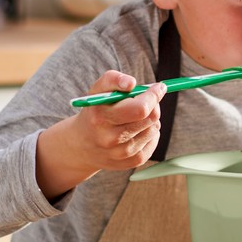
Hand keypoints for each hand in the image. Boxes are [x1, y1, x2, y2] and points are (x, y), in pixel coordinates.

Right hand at [35, 71, 166, 197]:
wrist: (82, 146)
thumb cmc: (95, 112)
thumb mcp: (97, 92)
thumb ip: (113, 79)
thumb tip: (131, 83)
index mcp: (101, 118)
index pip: (140, 108)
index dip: (153, 95)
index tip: (159, 87)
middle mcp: (110, 139)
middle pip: (151, 118)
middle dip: (153, 105)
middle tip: (147, 99)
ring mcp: (122, 153)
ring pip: (154, 129)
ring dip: (150, 119)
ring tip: (135, 117)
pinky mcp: (131, 162)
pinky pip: (154, 141)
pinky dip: (150, 133)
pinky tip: (137, 130)